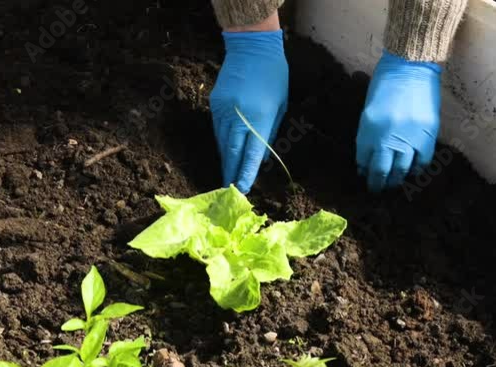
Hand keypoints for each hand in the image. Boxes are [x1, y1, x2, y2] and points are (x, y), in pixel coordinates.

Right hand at [210, 30, 288, 192]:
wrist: (251, 47)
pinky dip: (221, 143)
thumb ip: (270, 132)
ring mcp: (224, 110)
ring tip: (228, 175)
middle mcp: (239, 116)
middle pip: (232, 152)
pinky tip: (224, 152)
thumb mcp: (280, 105)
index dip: (246, 174)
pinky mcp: (215, 104)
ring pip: (222, 142)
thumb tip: (261, 155)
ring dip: (225, 160)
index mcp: (260, 117)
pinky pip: (217, 130)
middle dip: (231, 172)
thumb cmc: (274, 75)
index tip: (243, 190)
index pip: (252, 154)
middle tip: (230, 190)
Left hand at [355, 51, 441, 190]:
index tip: (365, 177)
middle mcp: (388, 136)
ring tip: (394, 184)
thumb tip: (366, 161)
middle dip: (379, 183)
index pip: (364, 161)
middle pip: (382, 171)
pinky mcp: (428, 134)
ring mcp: (409, 136)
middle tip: (378, 189)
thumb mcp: (369, 111)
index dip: (365, 172)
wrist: (411, 66)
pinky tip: (412, 171)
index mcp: (369, 129)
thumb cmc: (385, 85)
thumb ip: (367, 135)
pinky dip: (416, 169)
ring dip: (397, 180)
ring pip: (402, 170)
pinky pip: (422, 161)